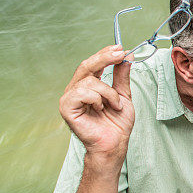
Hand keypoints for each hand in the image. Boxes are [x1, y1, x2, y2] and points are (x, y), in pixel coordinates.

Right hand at [59, 45, 133, 159]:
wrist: (114, 144)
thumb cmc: (116, 124)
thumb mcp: (123, 95)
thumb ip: (121, 76)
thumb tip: (126, 57)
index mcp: (88, 86)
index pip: (93, 64)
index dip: (105, 54)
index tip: (120, 48)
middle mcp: (76, 90)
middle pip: (86, 65)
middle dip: (105, 58)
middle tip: (120, 54)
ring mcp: (69, 98)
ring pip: (90, 81)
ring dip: (108, 93)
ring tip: (114, 105)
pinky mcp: (66, 107)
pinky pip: (82, 92)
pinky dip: (97, 99)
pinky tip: (101, 109)